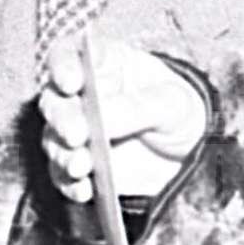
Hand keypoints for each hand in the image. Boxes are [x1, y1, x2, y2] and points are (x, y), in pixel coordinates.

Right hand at [38, 36, 210, 204]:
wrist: (189, 153)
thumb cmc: (179, 112)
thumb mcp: (171, 103)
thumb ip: (138, 106)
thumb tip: (103, 117)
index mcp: (103, 65)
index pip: (70, 56)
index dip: (64, 67)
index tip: (72, 83)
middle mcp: (80, 95)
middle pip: (55, 101)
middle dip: (63, 119)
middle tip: (77, 135)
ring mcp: (77, 132)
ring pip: (54, 140)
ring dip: (64, 154)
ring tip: (82, 166)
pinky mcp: (78, 165)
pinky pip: (63, 175)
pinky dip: (70, 184)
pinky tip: (84, 189)